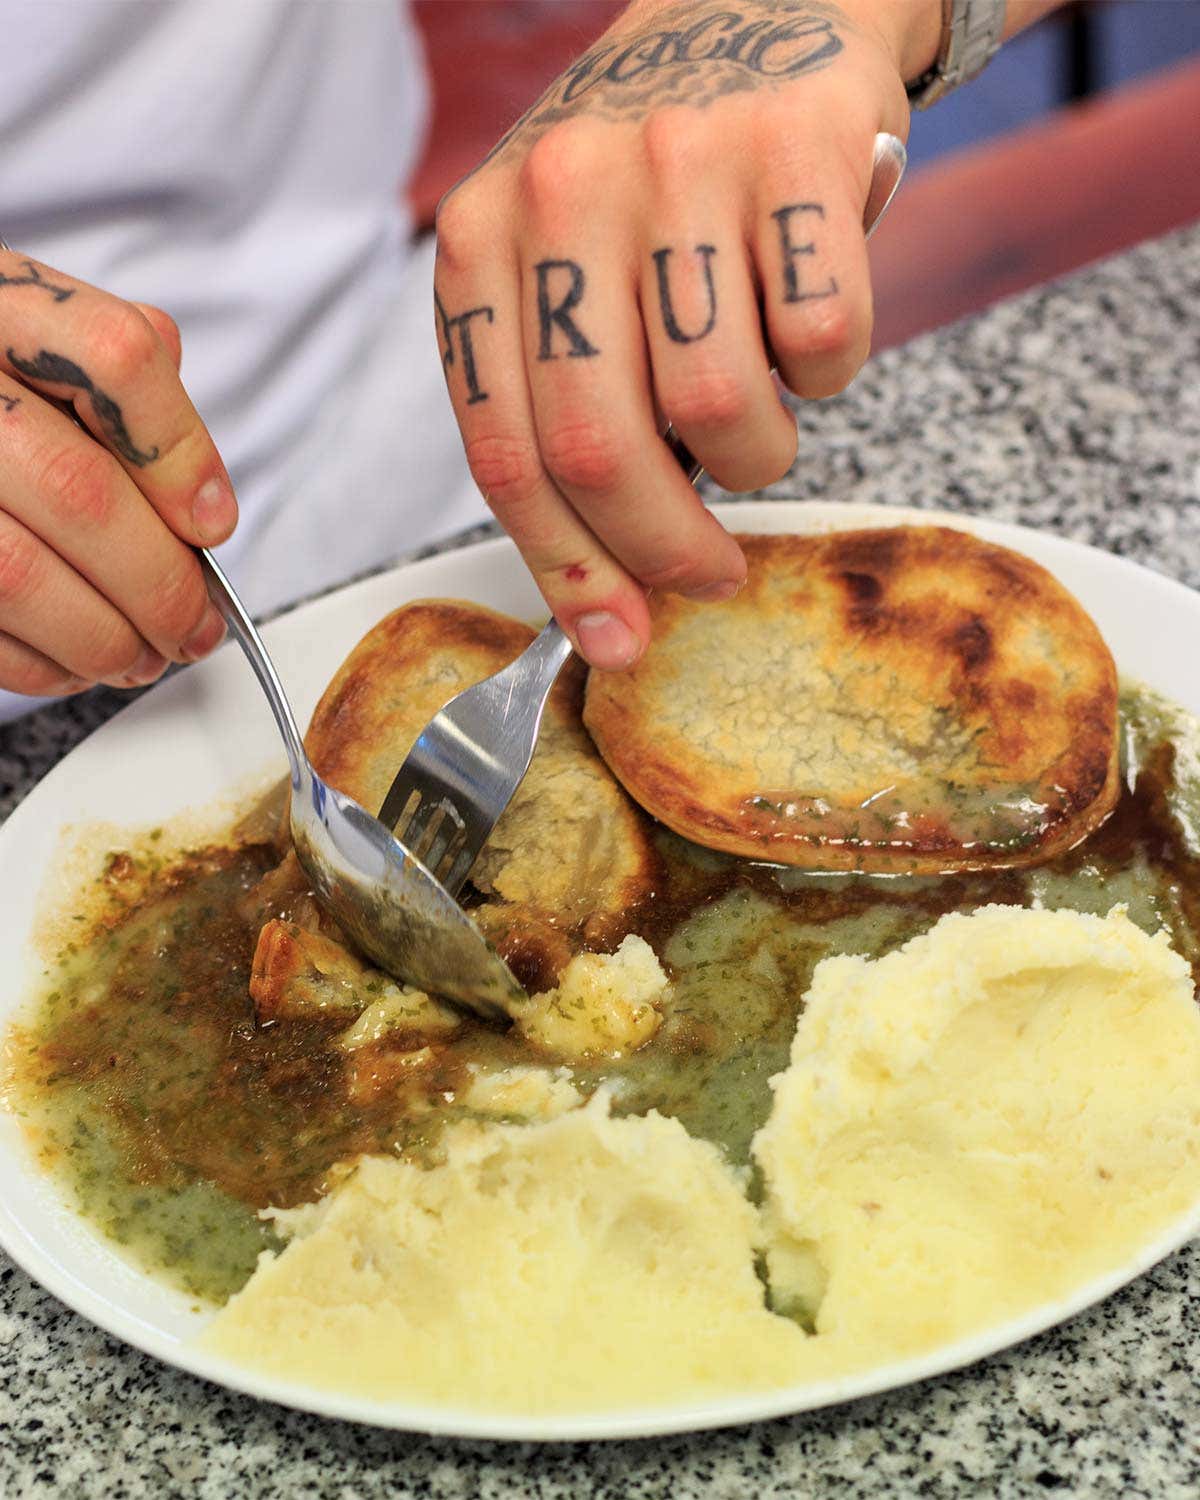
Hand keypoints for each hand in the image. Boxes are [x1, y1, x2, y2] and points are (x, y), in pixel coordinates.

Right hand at [0, 251, 232, 697]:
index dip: (181, 456)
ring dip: (104, 638)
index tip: (214, 525)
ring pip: (19, 575)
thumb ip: (129, 389)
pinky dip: (39, 662)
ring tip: (144, 657)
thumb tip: (200, 497)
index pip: (117, 358)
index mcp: (4, 305)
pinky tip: (76, 662)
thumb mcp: (52, 338)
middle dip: (159, 582)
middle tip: (195, 627)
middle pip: (78, 489)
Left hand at [434, 0, 914, 669]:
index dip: (565, 570)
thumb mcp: (555, 273)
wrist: (750, 3)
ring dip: (756, 455)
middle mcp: (563, 195)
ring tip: (757, 420)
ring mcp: (678, 162)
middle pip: (602, 448)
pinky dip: (828, 373)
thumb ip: (557, 410)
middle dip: (666, 548)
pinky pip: (820, 340)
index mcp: (480, 244)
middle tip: (709, 574)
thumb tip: (604, 606)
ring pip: (720, 405)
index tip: (618, 640)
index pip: (505, 452)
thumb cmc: (646, 186)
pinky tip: (806, 334)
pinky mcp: (795, 146)